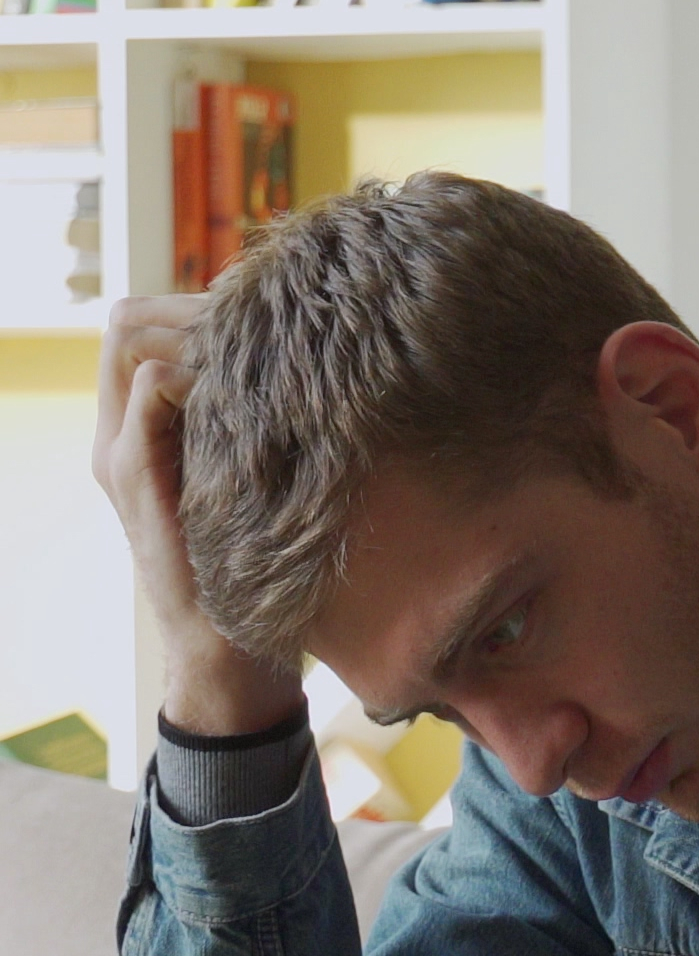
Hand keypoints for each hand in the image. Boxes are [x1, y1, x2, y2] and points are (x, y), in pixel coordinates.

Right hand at [91, 294, 296, 737]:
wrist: (232, 650)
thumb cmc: (264, 565)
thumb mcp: (262, 480)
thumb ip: (261, 428)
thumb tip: (320, 366)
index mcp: (146, 430)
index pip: (144, 326)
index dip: (198, 306)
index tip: (270, 312)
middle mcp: (122, 434)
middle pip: (129, 324)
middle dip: (194, 308)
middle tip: (271, 316)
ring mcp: (121, 456)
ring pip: (130, 345)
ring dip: (194, 332)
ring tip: (265, 342)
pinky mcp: (134, 479)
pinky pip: (149, 392)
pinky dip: (193, 373)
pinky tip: (255, 384)